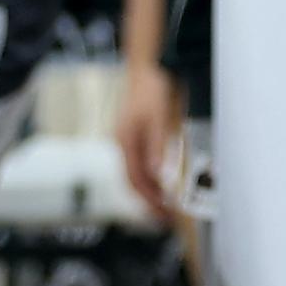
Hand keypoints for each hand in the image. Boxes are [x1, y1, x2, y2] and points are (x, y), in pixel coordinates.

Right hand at [115, 60, 184, 221]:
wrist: (146, 66)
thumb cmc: (151, 89)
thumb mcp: (158, 118)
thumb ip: (156, 147)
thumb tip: (157, 174)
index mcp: (126, 142)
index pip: (136, 181)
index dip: (149, 200)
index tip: (163, 215)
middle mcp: (122, 143)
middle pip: (131, 182)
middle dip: (147, 202)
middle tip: (164, 218)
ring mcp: (125, 140)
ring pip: (133, 174)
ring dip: (148, 191)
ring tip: (163, 205)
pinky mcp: (131, 136)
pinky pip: (136, 164)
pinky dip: (147, 178)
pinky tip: (159, 181)